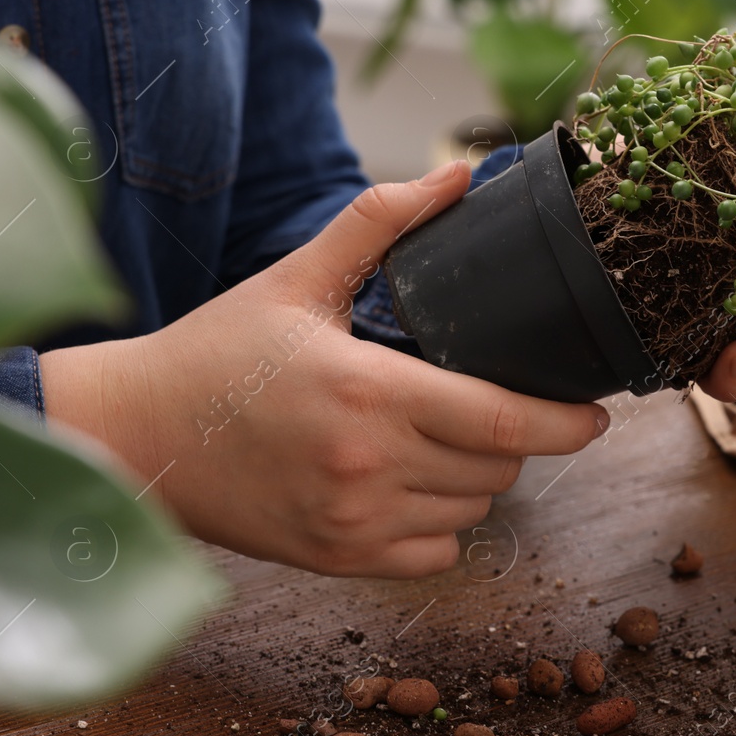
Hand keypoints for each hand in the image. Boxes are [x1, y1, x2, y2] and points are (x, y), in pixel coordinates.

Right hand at [40, 162, 609, 578]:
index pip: (504, 422)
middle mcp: (370, 466)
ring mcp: (356, 522)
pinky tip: (409, 485)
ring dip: (476, 477)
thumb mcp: (296, 279)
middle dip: (512, 436)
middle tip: (480, 402)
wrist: (138, 440)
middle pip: (500, 467)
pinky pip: (437, 552)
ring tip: (435, 438)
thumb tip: (457, 175)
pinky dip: (442, 523)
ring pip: (473, 510)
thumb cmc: (218, 355)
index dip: (567, 423)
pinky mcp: (339, 560)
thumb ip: (379, 223)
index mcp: (370, 393)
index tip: (598, 415)